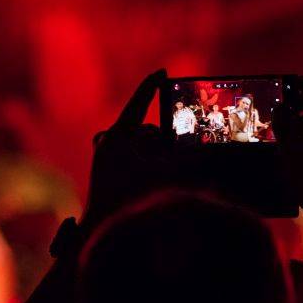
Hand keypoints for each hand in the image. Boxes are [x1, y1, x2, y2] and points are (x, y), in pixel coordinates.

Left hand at [79, 69, 169, 235]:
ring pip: (140, 145)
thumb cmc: (132, 200)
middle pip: (146, 130)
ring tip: (152, 179)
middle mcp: (108, 140)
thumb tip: (201, 148)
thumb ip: (184, 158)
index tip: (163, 72)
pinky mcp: (104, 164)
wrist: (101, 229)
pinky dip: (142, 161)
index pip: (140, 101)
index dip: (153, 85)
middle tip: (166, 164)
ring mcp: (104, 152)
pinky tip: (144, 177)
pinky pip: (130, 154)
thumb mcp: (165, 175)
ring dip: (152, 156)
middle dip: (161, 144)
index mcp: (118, 135)